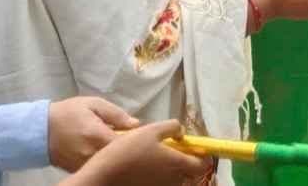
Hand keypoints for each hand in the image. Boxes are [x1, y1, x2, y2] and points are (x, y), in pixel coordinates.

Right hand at [48, 96, 138, 172]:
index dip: (137, 140)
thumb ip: (116, 114)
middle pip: (119, 157)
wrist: (39, 129)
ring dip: (115, 156)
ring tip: (116, 144)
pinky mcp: (79, 170)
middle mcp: (93, 154)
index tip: (143, 134)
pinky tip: (105, 152)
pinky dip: (104, 162)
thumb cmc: (68, 113)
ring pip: (109, 164)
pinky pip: (98, 168)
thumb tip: (136, 124)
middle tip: (130, 139)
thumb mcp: (93, 104)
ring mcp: (85, 165)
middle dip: (127, 149)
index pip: (127, 144)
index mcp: (98, 136)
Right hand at [60, 119, 209, 185]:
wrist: (104, 174)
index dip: (202, 155)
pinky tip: (145, 164)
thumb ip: (172, 127)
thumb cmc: (128, 149)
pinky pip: (161, 182)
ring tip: (156, 155)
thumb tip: (181, 132)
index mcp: (177, 164)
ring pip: (175, 178)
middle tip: (173, 148)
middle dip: (185, 161)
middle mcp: (173, 180)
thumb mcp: (151, 130)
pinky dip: (159, 174)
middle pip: (188, 173)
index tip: (195, 147)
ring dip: (171, 168)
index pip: (202, 165)